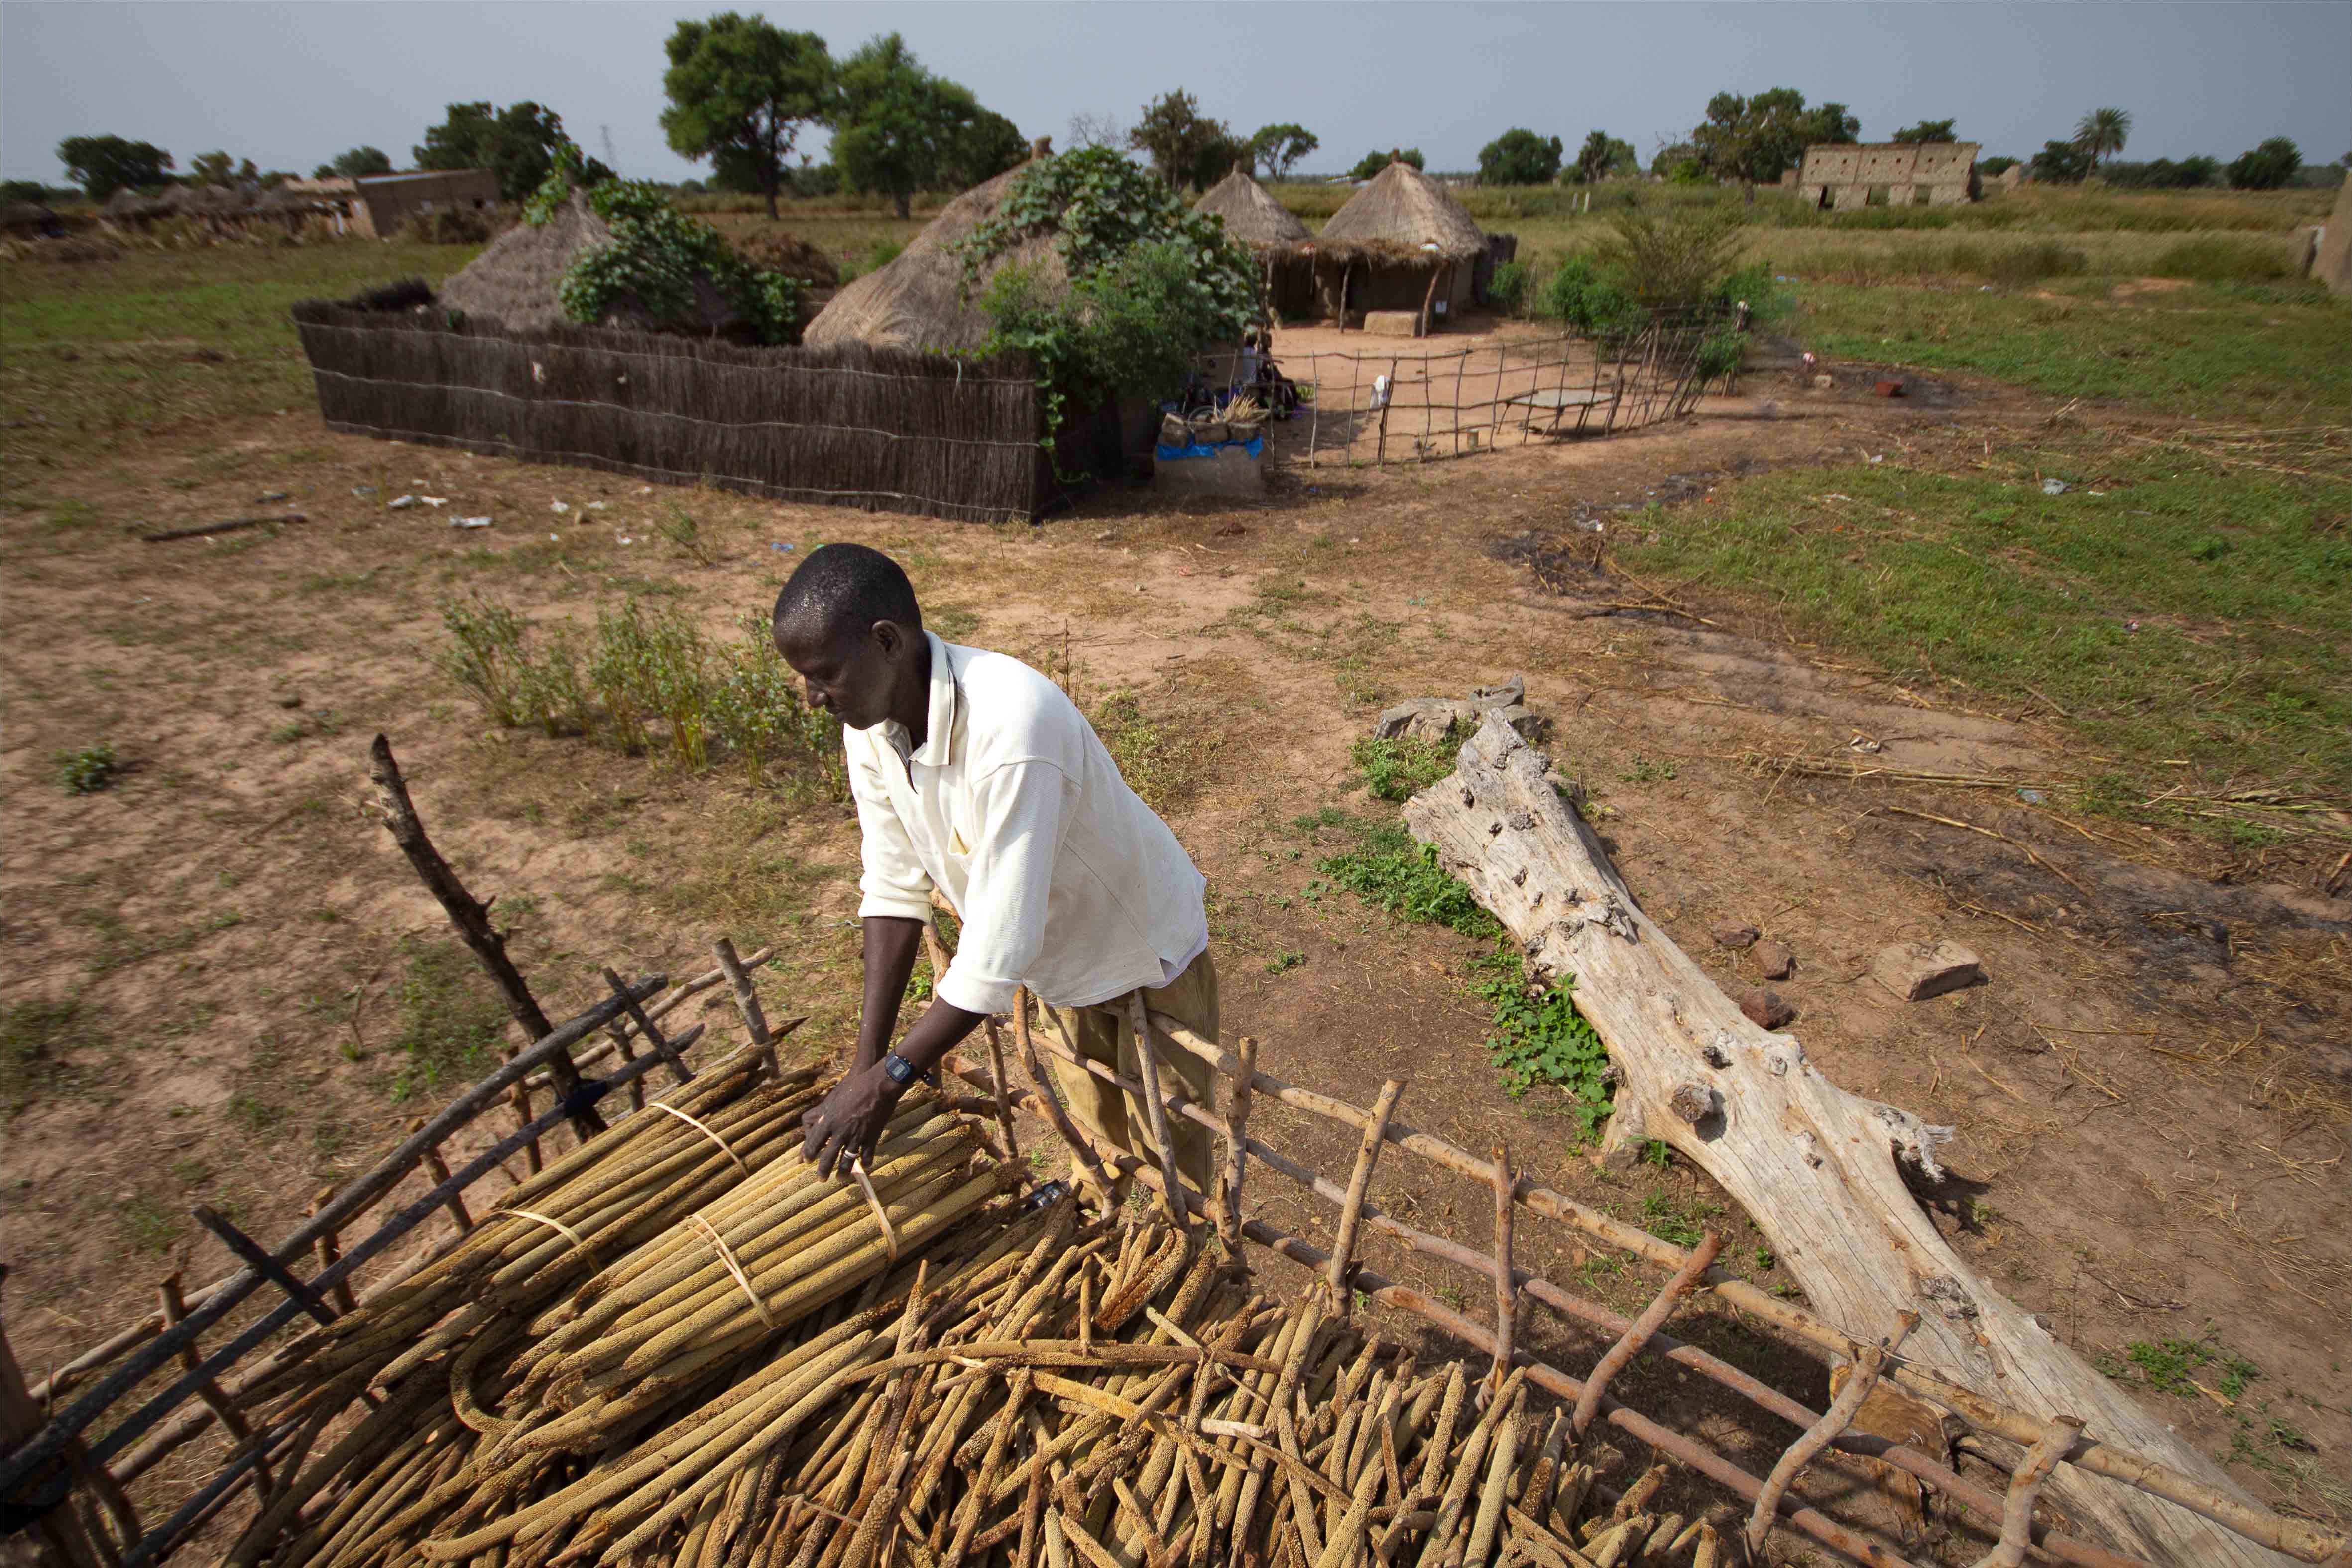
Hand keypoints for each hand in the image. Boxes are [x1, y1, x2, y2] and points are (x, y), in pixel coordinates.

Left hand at [801, 1063, 902, 1178]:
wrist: (878, 1085)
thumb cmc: (856, 1086)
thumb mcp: (836, 1098)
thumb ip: (827, 1112)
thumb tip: (818, 1121)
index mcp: (829, 1121)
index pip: (814, 1143)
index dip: (808, 1153)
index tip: (805, 1161)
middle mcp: (841, 1131)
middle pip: (828, 1156)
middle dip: (823, 1170)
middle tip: (821, 1178)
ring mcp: (857, 1136)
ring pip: (847, 1160)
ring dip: (843, 1172)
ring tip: (840, 1178)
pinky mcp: (872, 1137)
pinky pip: (867, 1154)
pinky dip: (865, 1162)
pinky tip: (865, 1166)